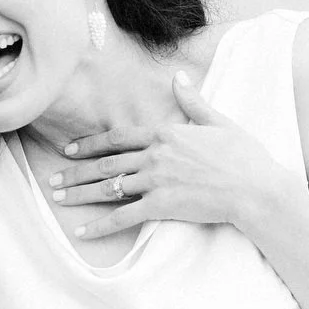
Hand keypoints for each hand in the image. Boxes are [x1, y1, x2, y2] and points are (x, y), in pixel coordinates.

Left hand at [44, 72, 301, 242]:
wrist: (256, 189)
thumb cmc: (244, 156)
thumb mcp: (218, 121)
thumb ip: (193, 101)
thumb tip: (179, 76)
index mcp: (166, 133)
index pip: (118, 138)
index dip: (90, 145)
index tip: (70, 150)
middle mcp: (155, 155)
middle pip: (106, 164)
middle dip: (76, 171)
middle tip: (53, 179)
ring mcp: (156, 181)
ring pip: (108, 188)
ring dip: (80, 194)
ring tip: (58, 198)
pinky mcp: (161, 206)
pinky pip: (123, 217)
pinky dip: (100, 225)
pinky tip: (81, 231)